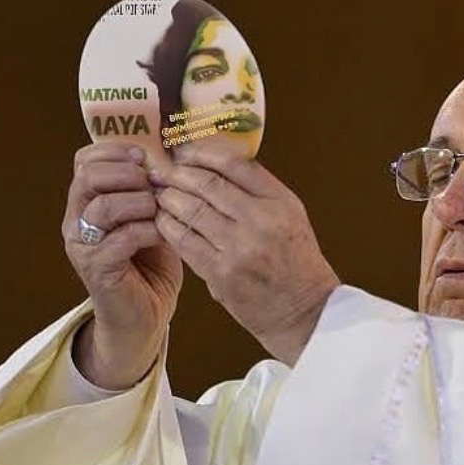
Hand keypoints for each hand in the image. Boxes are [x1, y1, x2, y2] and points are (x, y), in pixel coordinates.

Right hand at [63, 143, 182, 388]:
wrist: (144, 317)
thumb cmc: (150, 265)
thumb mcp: (150, 218)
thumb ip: (149, 191)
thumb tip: (170, 159)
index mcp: (86, 203)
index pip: (84, 161)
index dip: (114, 150)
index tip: (144, 155)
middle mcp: (76, 221)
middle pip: (88, 177)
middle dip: (127, 174)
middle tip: (153, 184)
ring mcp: (83, 246)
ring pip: (104, 206)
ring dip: (140, 203)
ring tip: (160, 211)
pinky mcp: (97, 269)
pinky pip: (121, 238)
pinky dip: (148, 231)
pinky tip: (164, 235)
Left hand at [151, 143, 339, 364]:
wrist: (305, 311)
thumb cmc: (296, 263)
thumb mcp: (290, 217)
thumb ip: (258, 193)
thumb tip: (213, 168)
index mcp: (280, 202)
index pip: (234, 165)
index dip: (202, 154)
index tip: (184, 153)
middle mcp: (261, 221)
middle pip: (208, 183)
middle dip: (177, 174)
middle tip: (160, 172)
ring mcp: (240, 248)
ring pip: (191, 210)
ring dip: (168, 198)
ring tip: (159, 195)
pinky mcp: (221, 273)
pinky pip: (184, 241)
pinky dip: (168, 227)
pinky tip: (162, 221)